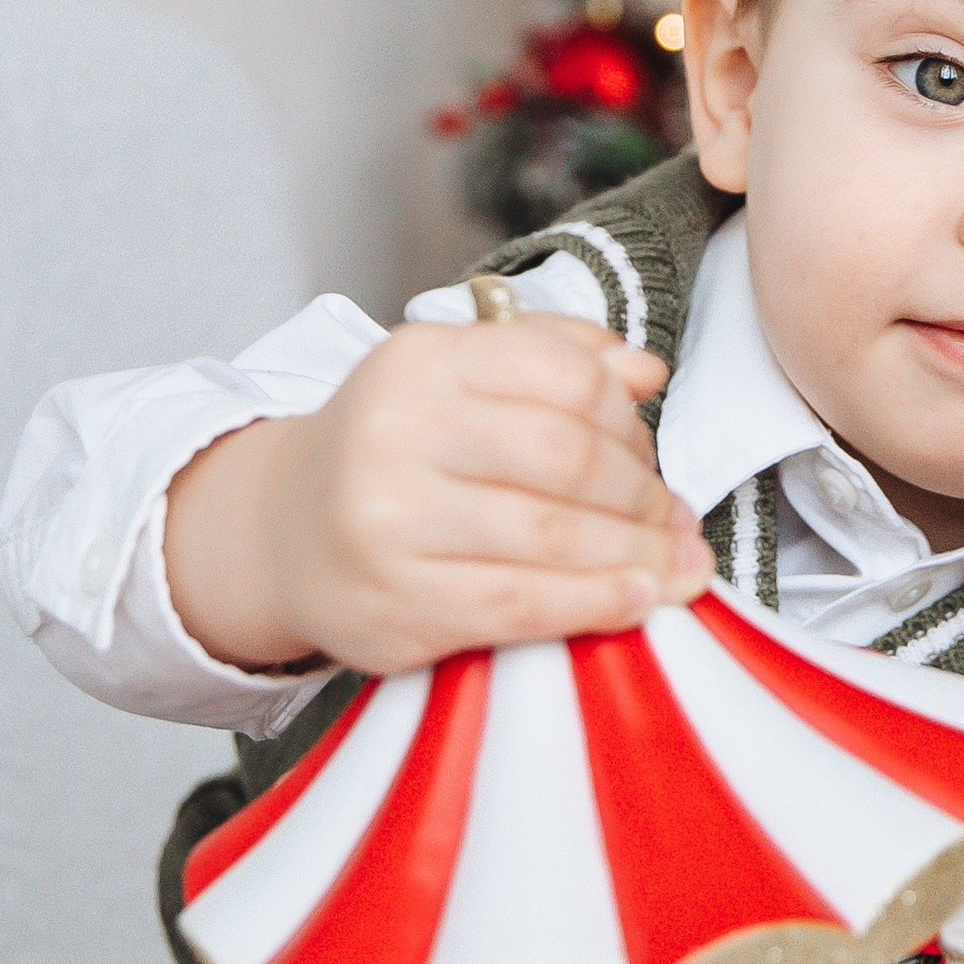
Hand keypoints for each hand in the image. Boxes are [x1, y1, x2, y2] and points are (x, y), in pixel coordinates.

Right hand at [162, 318, 711, 676]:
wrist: (286, 533)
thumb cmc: (394, 448)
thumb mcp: (458, 374)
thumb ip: (556, 355)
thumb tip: (645, 370)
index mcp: (423, 361)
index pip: (568, 378)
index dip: (628, 419)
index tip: (650, 449)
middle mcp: (398, 434)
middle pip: (570, 460)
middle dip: (643, 495)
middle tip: (674, 517)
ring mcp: (393, 525)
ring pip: (556, 539)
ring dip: (639, 556)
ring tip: (676, 562)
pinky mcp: (400, 605)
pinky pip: (524, 608)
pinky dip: (596, 605)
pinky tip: (638, 599)